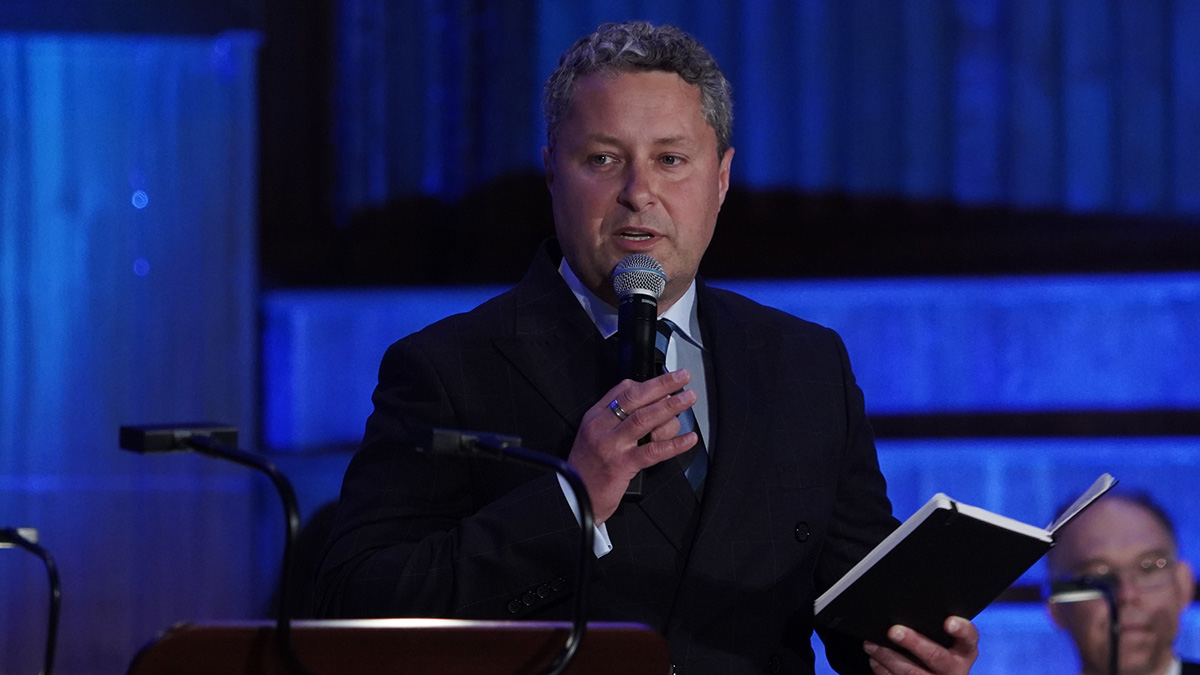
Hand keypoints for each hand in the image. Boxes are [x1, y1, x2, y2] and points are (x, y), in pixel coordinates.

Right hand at [567, 369, 698, 522]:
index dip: (648, 383)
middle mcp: (602, 427)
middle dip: (662, 384)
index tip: (667, 381)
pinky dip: (674, 444)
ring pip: (644, 419)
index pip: (622, 391)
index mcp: (595, 417)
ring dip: (670, 407)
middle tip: (683, 377)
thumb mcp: (594, 436)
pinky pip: (653, 451)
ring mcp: (612, 445)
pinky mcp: (622, 465)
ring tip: (688, 400)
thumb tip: (650, 404)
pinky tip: (689, 439)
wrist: (574, 499)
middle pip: (635, 399)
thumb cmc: (587, 470)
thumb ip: (616, 420)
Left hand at [863, 617, 978, 674]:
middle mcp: (955, 669)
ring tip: (871, 644)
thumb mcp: (944, 639)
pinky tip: (875, 659)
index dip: (960, 629)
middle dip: (914, 643)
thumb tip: (904, 608)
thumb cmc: (938, 649)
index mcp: (965, 651)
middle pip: (936, 656)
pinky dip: (883, 670)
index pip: (968, 637)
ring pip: (912, 673)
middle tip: (894, 631)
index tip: (949, 622)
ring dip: (888, 657)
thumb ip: (933, 626)